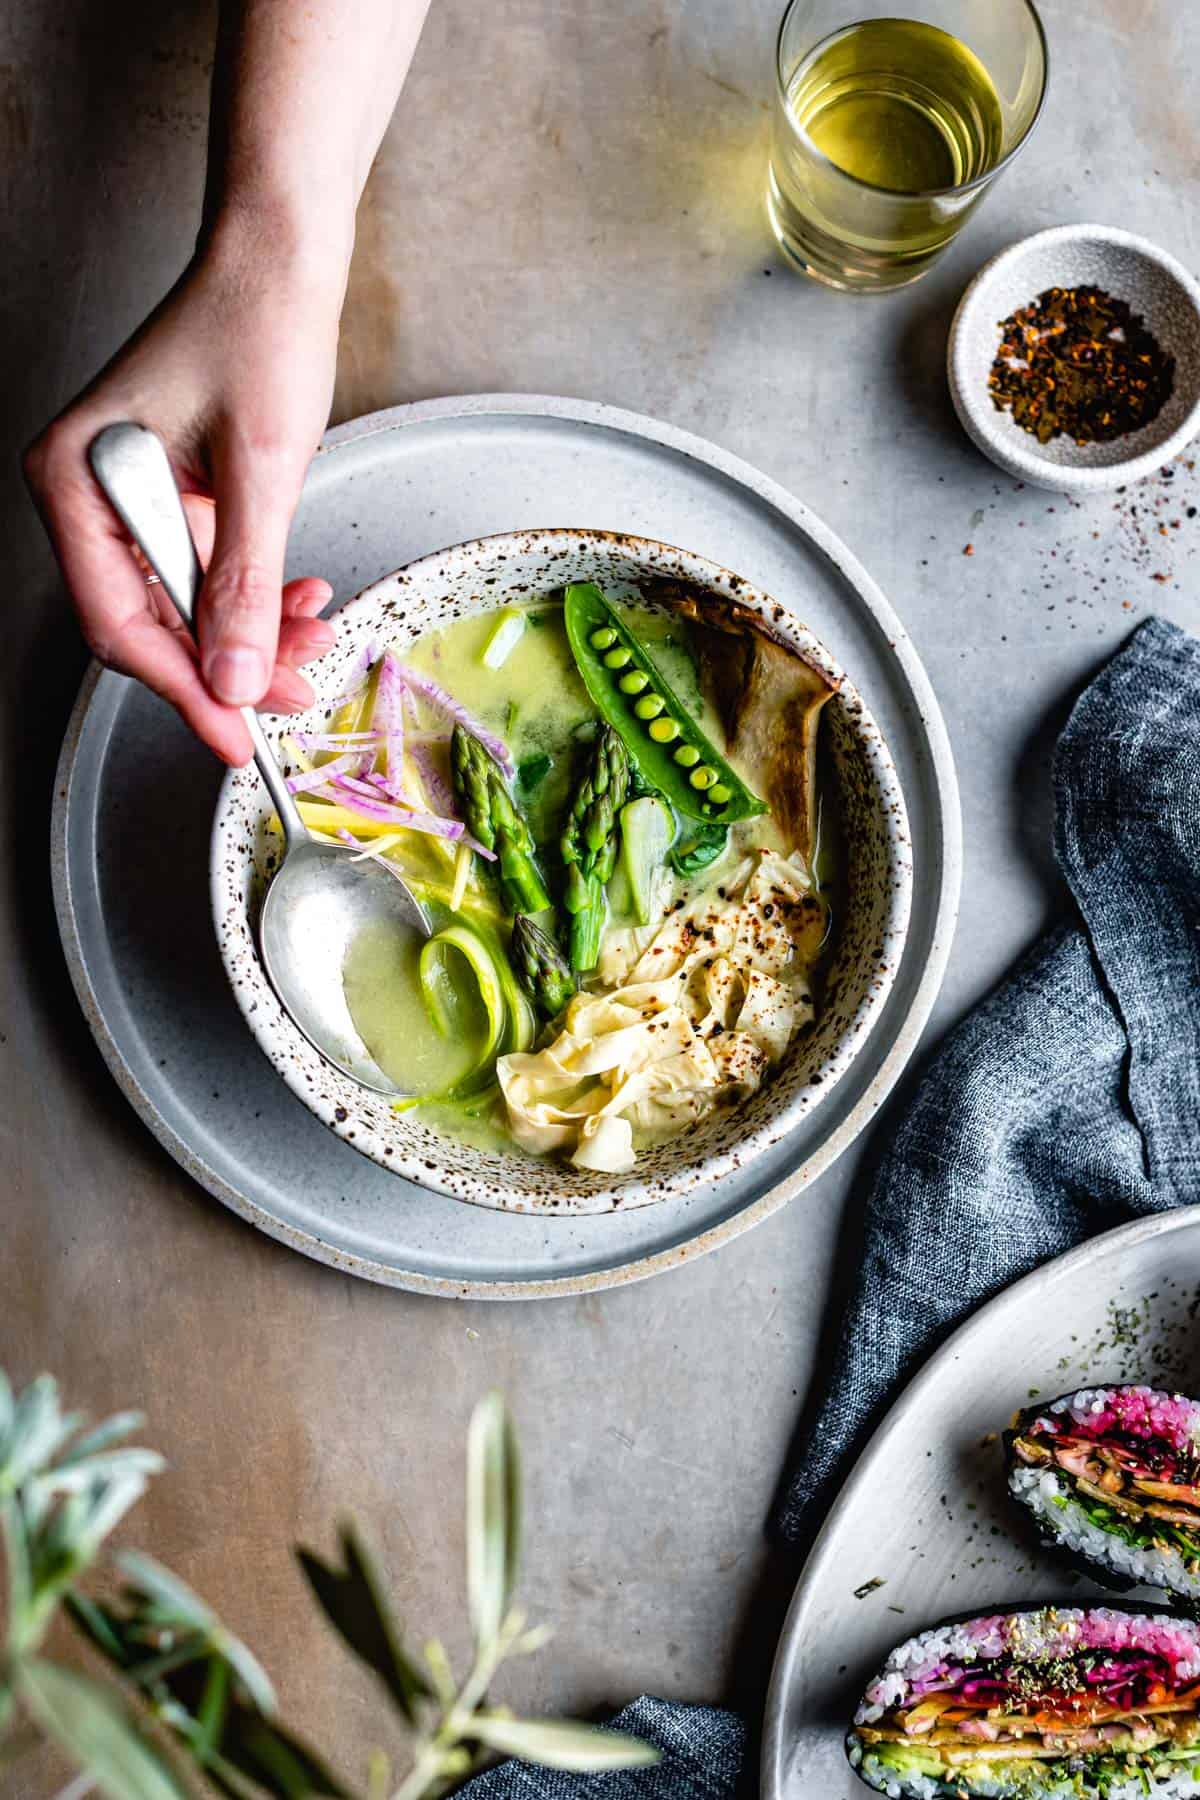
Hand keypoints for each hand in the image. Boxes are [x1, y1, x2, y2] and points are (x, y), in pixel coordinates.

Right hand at [24, 220, 345, 764]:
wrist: (283, 258)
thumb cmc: (258, 326)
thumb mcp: (261, 469)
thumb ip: (243, 584)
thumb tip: (234, 678)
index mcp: (78, 480)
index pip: (118, 623)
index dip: (181, 689)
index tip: (235, 736)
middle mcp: (91, 493)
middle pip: (151, 624)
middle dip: (228, 664)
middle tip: (296, 690)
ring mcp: (132, 498)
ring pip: (187, 606)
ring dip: (253, 633)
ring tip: (316, 636)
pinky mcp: (174, 496)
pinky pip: (207, 572)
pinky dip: (254, 594)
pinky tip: (300, 598)